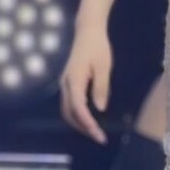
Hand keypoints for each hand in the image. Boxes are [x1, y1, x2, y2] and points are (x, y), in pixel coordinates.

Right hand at [59, 22, 112, 143]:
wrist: (87, 32)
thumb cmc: (98, 47)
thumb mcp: (104, 66)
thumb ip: (101, 87)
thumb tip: (100, 109)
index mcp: (74, 80)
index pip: (78, 108)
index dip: (88, 124)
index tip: (99, 135)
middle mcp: (66, 85)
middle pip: (69, 114)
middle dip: (83, 128)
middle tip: (100, 137)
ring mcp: (65, 84)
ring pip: (67, 111)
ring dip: (79, 124)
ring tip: (95, 131)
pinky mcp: (68, 83)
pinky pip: (69, 104)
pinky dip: (77, 115)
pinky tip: (90, 119)